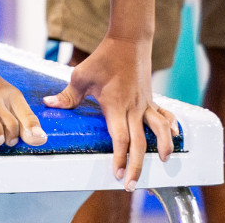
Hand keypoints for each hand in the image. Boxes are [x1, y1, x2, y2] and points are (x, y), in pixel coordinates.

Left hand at [43, 36, 177, 189]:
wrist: (128, 40)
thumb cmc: (104, 58)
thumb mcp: (81, 75)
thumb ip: (67, 95)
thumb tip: (49, 104)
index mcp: (116, 105)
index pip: (120, 138)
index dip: (119, 158)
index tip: (117, 174)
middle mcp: (134, 108)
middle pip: (139, 142)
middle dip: (136, 165)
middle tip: (131, 184)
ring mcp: (145, 103)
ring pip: (159, 129)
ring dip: (163, 146)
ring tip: (162, 162)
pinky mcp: (151, 98)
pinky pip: (164, 114)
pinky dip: (171, 126)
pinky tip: (175, 136)